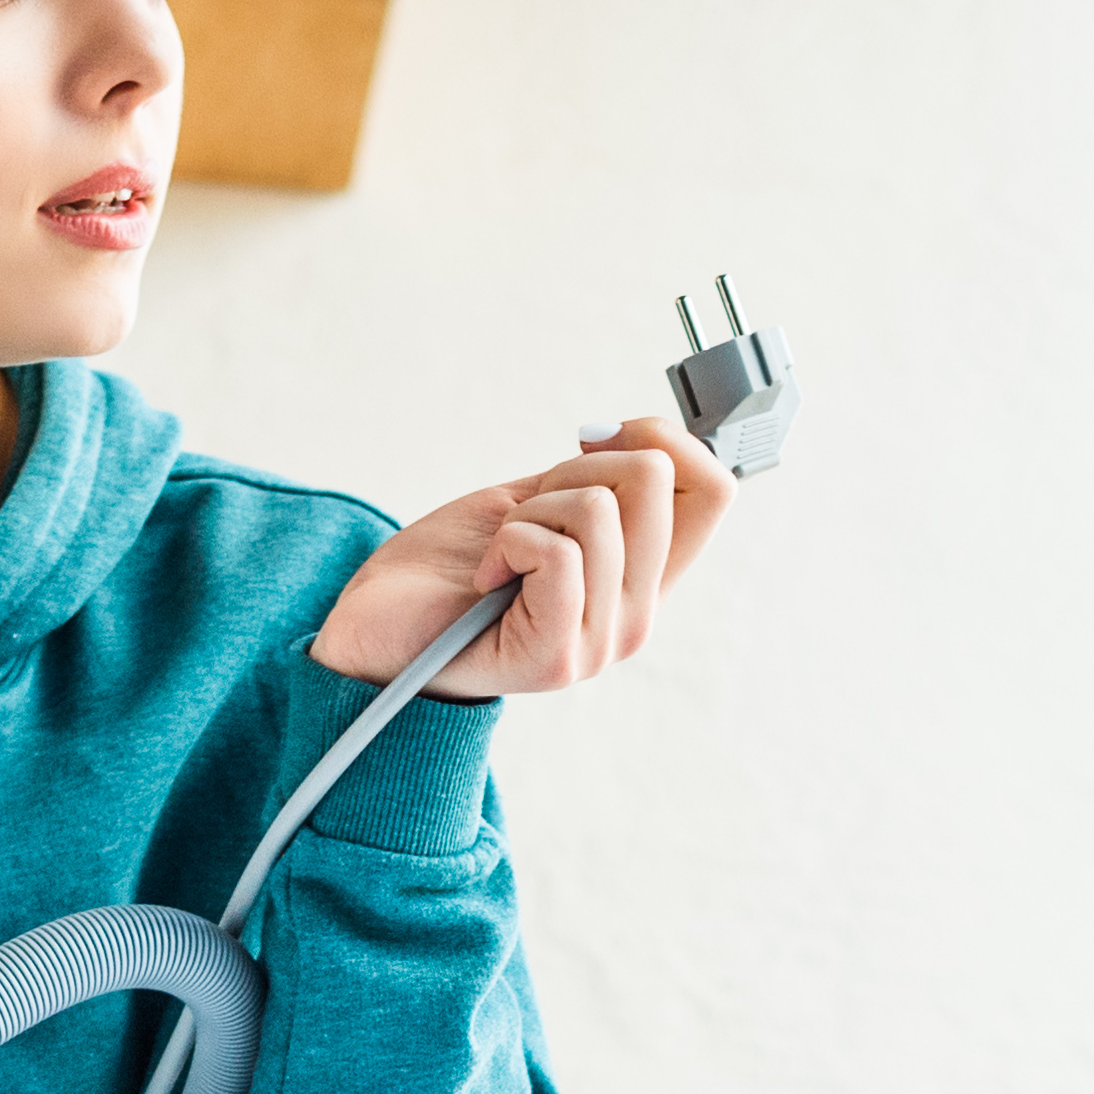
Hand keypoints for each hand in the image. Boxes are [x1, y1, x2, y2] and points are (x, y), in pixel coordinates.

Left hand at [308, 412, 736, 699]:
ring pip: (600, 510)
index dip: (667, 439)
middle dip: (576, 467)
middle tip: (527, 512)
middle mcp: (635, 617)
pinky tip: (485, 575)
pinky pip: (557, 553)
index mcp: (640, 580)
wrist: (377, 629)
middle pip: (658, 480)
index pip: (715, 492)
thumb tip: (643, 435)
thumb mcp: (535, 505)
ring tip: (501, 550)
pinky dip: (508, 541)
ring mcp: (601, 642)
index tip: (601, 440)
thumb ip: (596, 480)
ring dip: (532, 509)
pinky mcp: (557, 657)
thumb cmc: (447, 569)